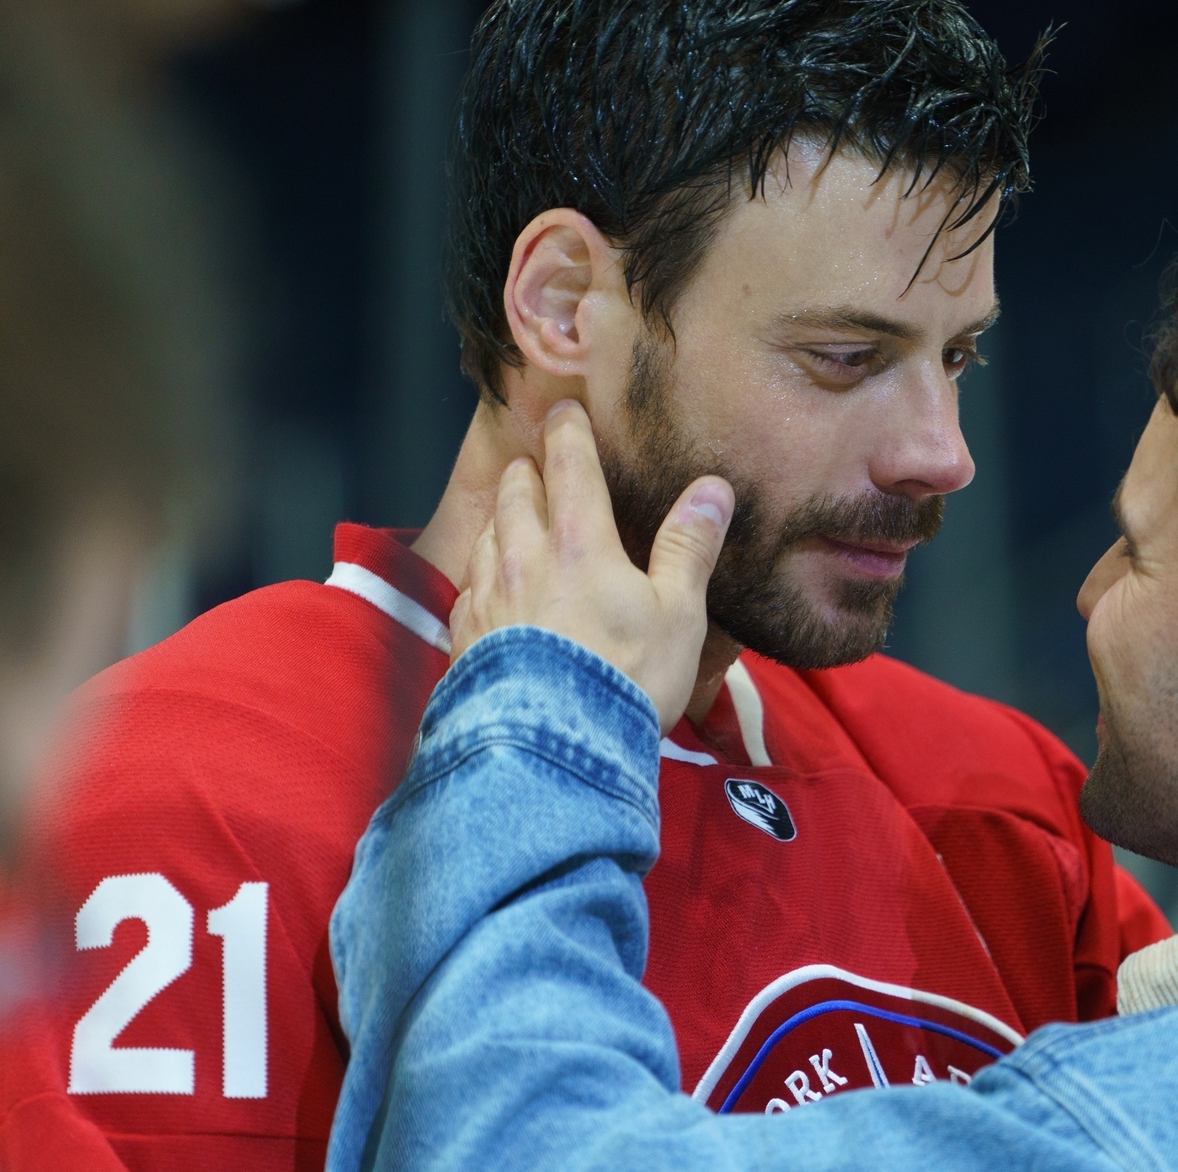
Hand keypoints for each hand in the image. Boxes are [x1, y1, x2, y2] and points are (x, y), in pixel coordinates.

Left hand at [449, 401, 733, 728]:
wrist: (555, 752)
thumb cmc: (627, 680)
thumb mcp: (679, 615)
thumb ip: (688, 547)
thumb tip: (712, 488)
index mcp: (579, 542)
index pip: (569, 465)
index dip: (568, 432)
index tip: (566, 413)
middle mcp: (523, 557)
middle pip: (516, 493)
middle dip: (528, 473)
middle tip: (539, 469)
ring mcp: (487, 597)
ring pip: (487, 535)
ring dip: (503, 520)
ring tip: (516, 523)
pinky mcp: (464, 638)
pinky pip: (469, 588)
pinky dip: (483, 575)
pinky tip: (493, 589)